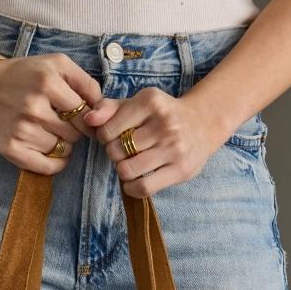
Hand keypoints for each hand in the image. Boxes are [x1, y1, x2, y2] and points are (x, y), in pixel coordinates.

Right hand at [0, 54, 105, 172]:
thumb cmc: (24, 75)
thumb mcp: (55, 64)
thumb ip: (84, 81)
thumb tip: (102, 108)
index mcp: (47, 81)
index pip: (85, 113)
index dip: (88, 119)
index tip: (81, 118)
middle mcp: (34, 106)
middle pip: (76, 134)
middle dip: (74, 131)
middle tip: (62, 123)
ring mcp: (22, 130)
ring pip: (63, 150)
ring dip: (63, 145)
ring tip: (51, 132)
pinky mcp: (12, 149)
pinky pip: (48, 167)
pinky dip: (55, 163)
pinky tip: (51, 152)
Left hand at [83, 87, 226, 196]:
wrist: (202, 123)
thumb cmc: (162, 114)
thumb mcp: (137, 104)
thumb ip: (110, 109)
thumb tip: (88, 120)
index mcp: (150, 101)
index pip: (108, 130)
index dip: (104, 138)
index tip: (114, 138)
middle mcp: (164, 123)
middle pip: (117, 151)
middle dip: (115, 154)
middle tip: (124, 152)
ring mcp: (174, 147)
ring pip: (128, 170)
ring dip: (123, 171)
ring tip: (131, 164)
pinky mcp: (180, 169)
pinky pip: (144, 186)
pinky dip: (132, 188)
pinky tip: (134, 181)